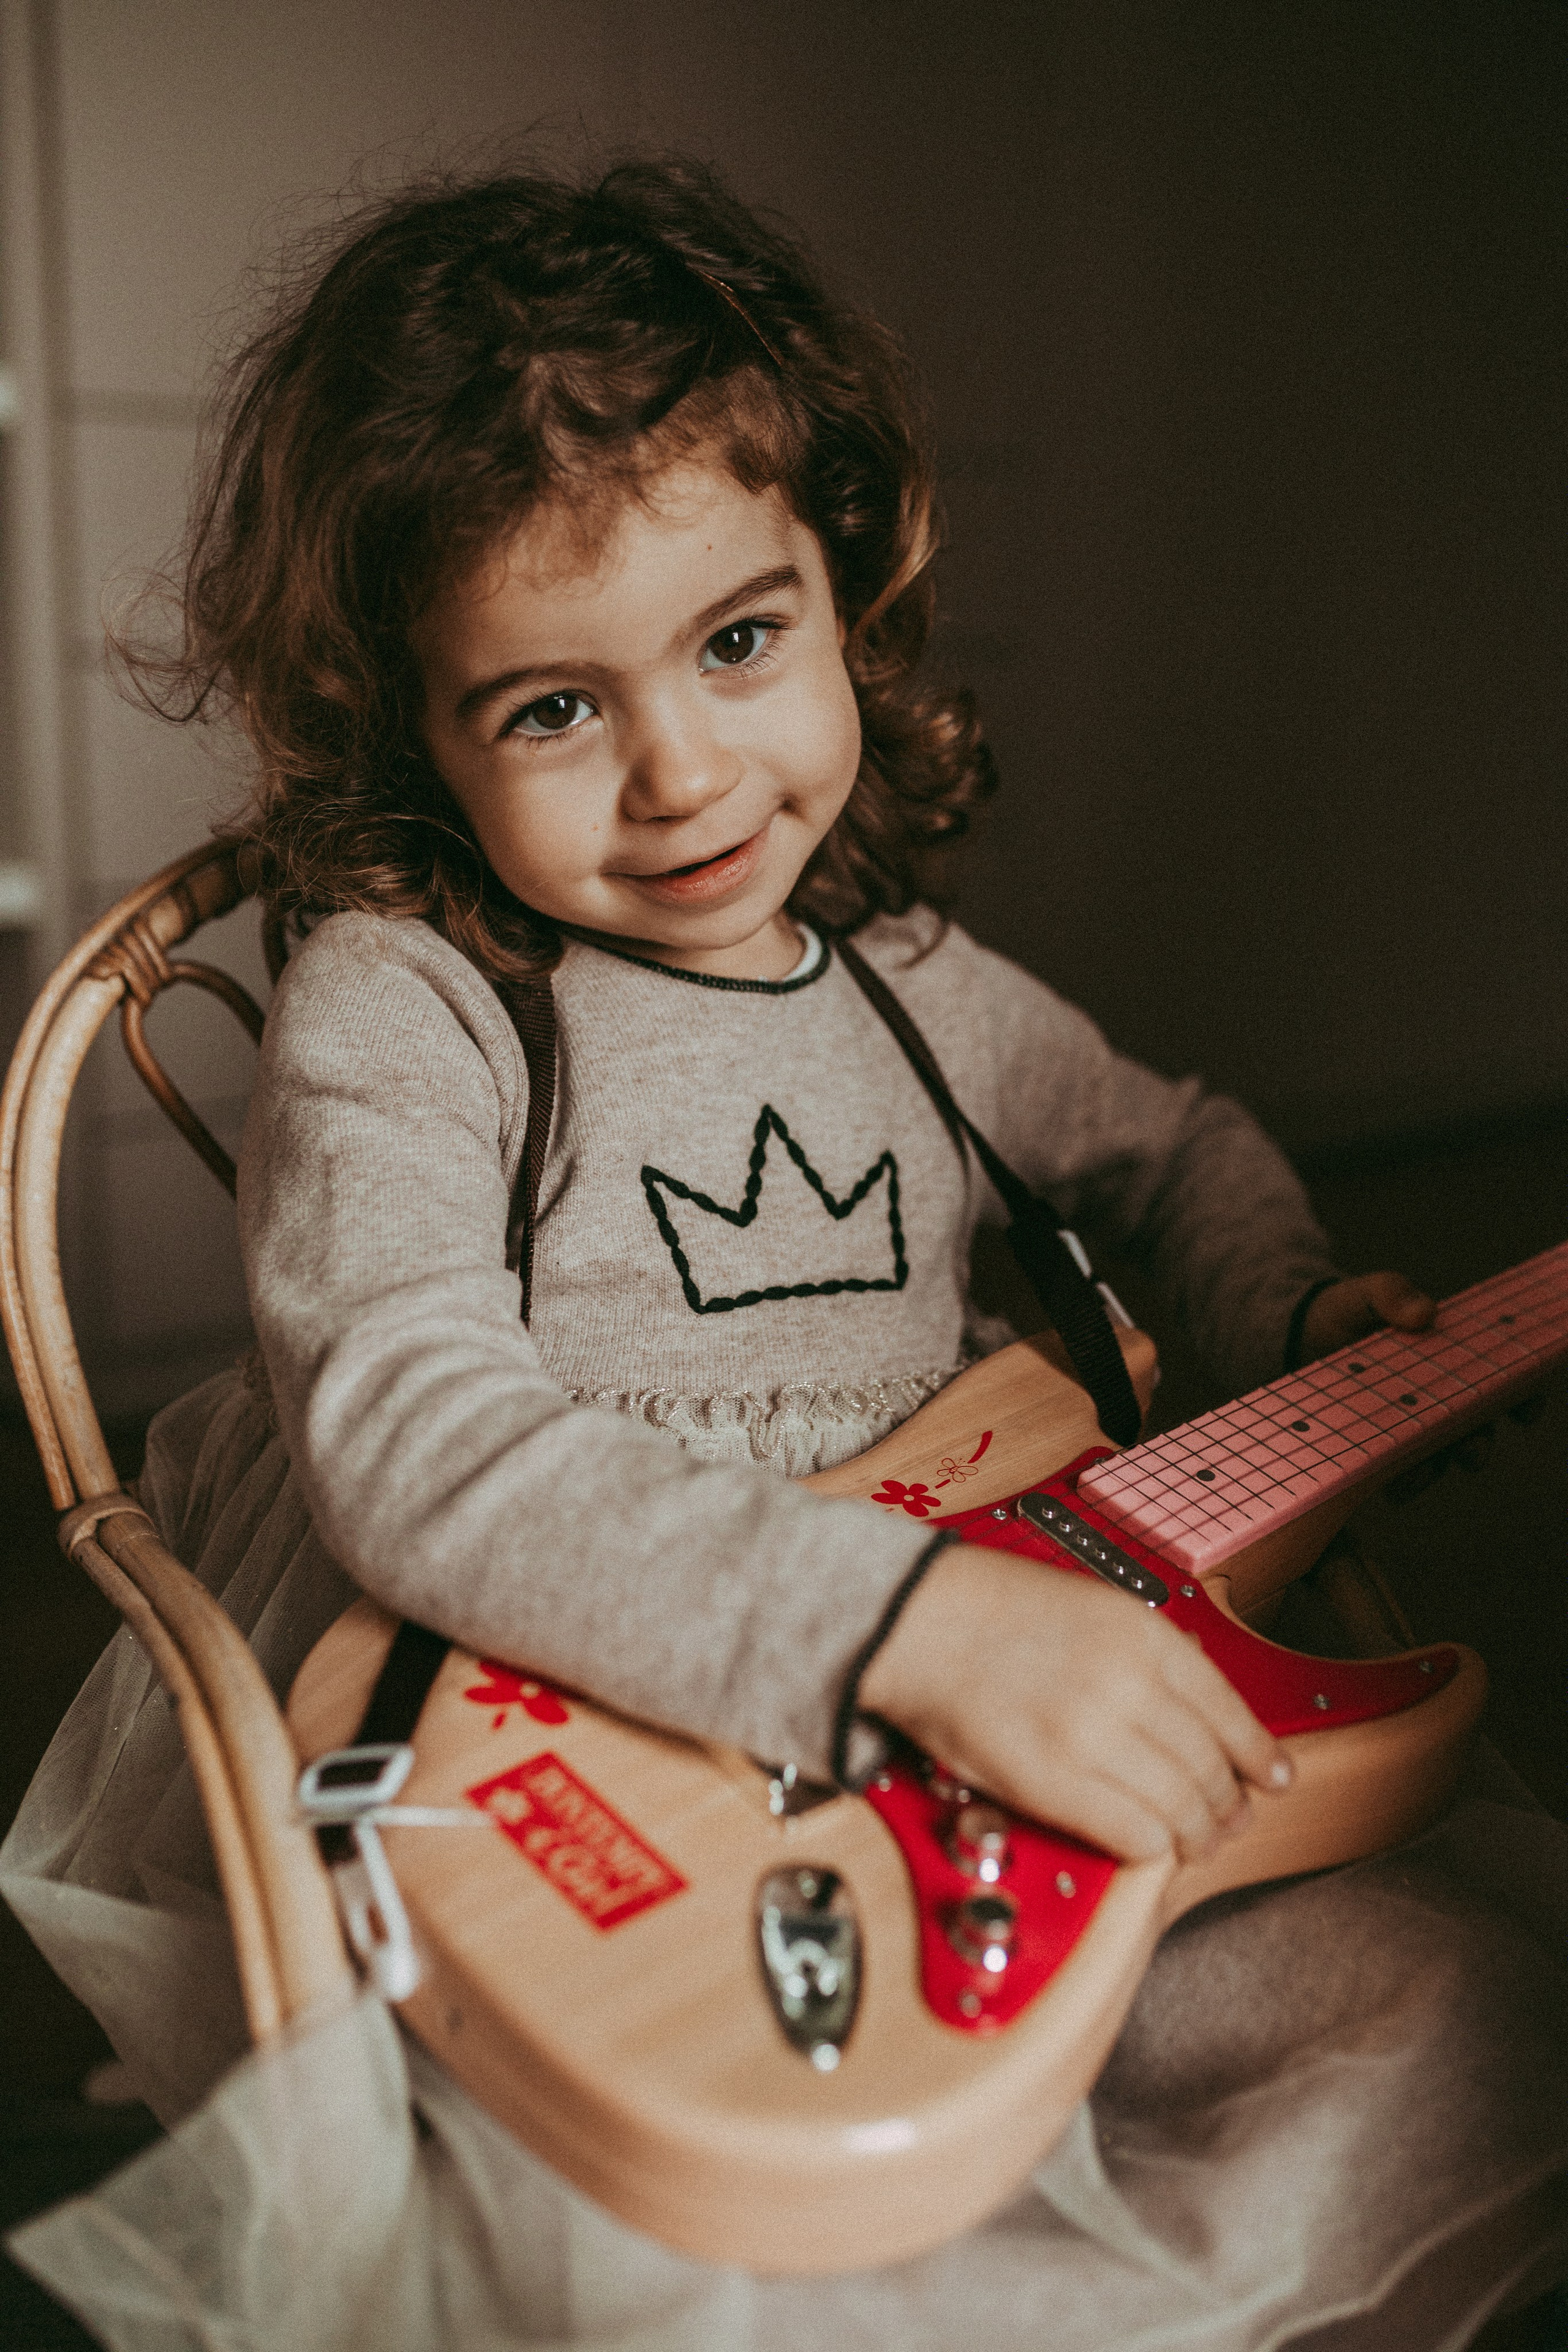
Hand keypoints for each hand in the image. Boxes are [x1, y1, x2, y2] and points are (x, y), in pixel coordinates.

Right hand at [858, 1544, 1291, 1865]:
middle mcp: (1128, 1684)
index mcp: (1144, 1635)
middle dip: (1229, 1803)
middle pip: (1210, 1767)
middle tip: (1231, 1818)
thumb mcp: (1095, 1604)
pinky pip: (1132, 1833)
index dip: (1258, 1754)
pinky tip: (1151, 1845)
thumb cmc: (993, 1609)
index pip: (1229, 1710)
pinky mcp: (1051, 1782)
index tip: (1272, 1775)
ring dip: (1197, 1833)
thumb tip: (1197, 1704)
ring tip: (1196, 1841)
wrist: (916, 1620)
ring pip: (1181, 1807)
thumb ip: (1148, 1652)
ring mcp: (1092, 1735)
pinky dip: (1152, 1847)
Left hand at [1300, 1270, 1545, 1501]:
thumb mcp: (1363, 1295)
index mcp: (1450, 1357)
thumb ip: (1390, 1293)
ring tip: (1416, 1479)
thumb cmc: (1342, 1313)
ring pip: (1439, 1457)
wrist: (1296, 1337)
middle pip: (1475, 1428)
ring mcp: (1411, 1424)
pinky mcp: (1378, 1445)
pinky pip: (1399, 1472)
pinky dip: (1399, 1483)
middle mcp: (1439, 1397)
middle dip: (1479, 1445)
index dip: (1523, 1396)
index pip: (1500, 1379)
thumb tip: (1425, 1312)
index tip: (1524, 1409)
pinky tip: (1388, 1488)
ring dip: (1434, 1472)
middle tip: (1472, 1454)